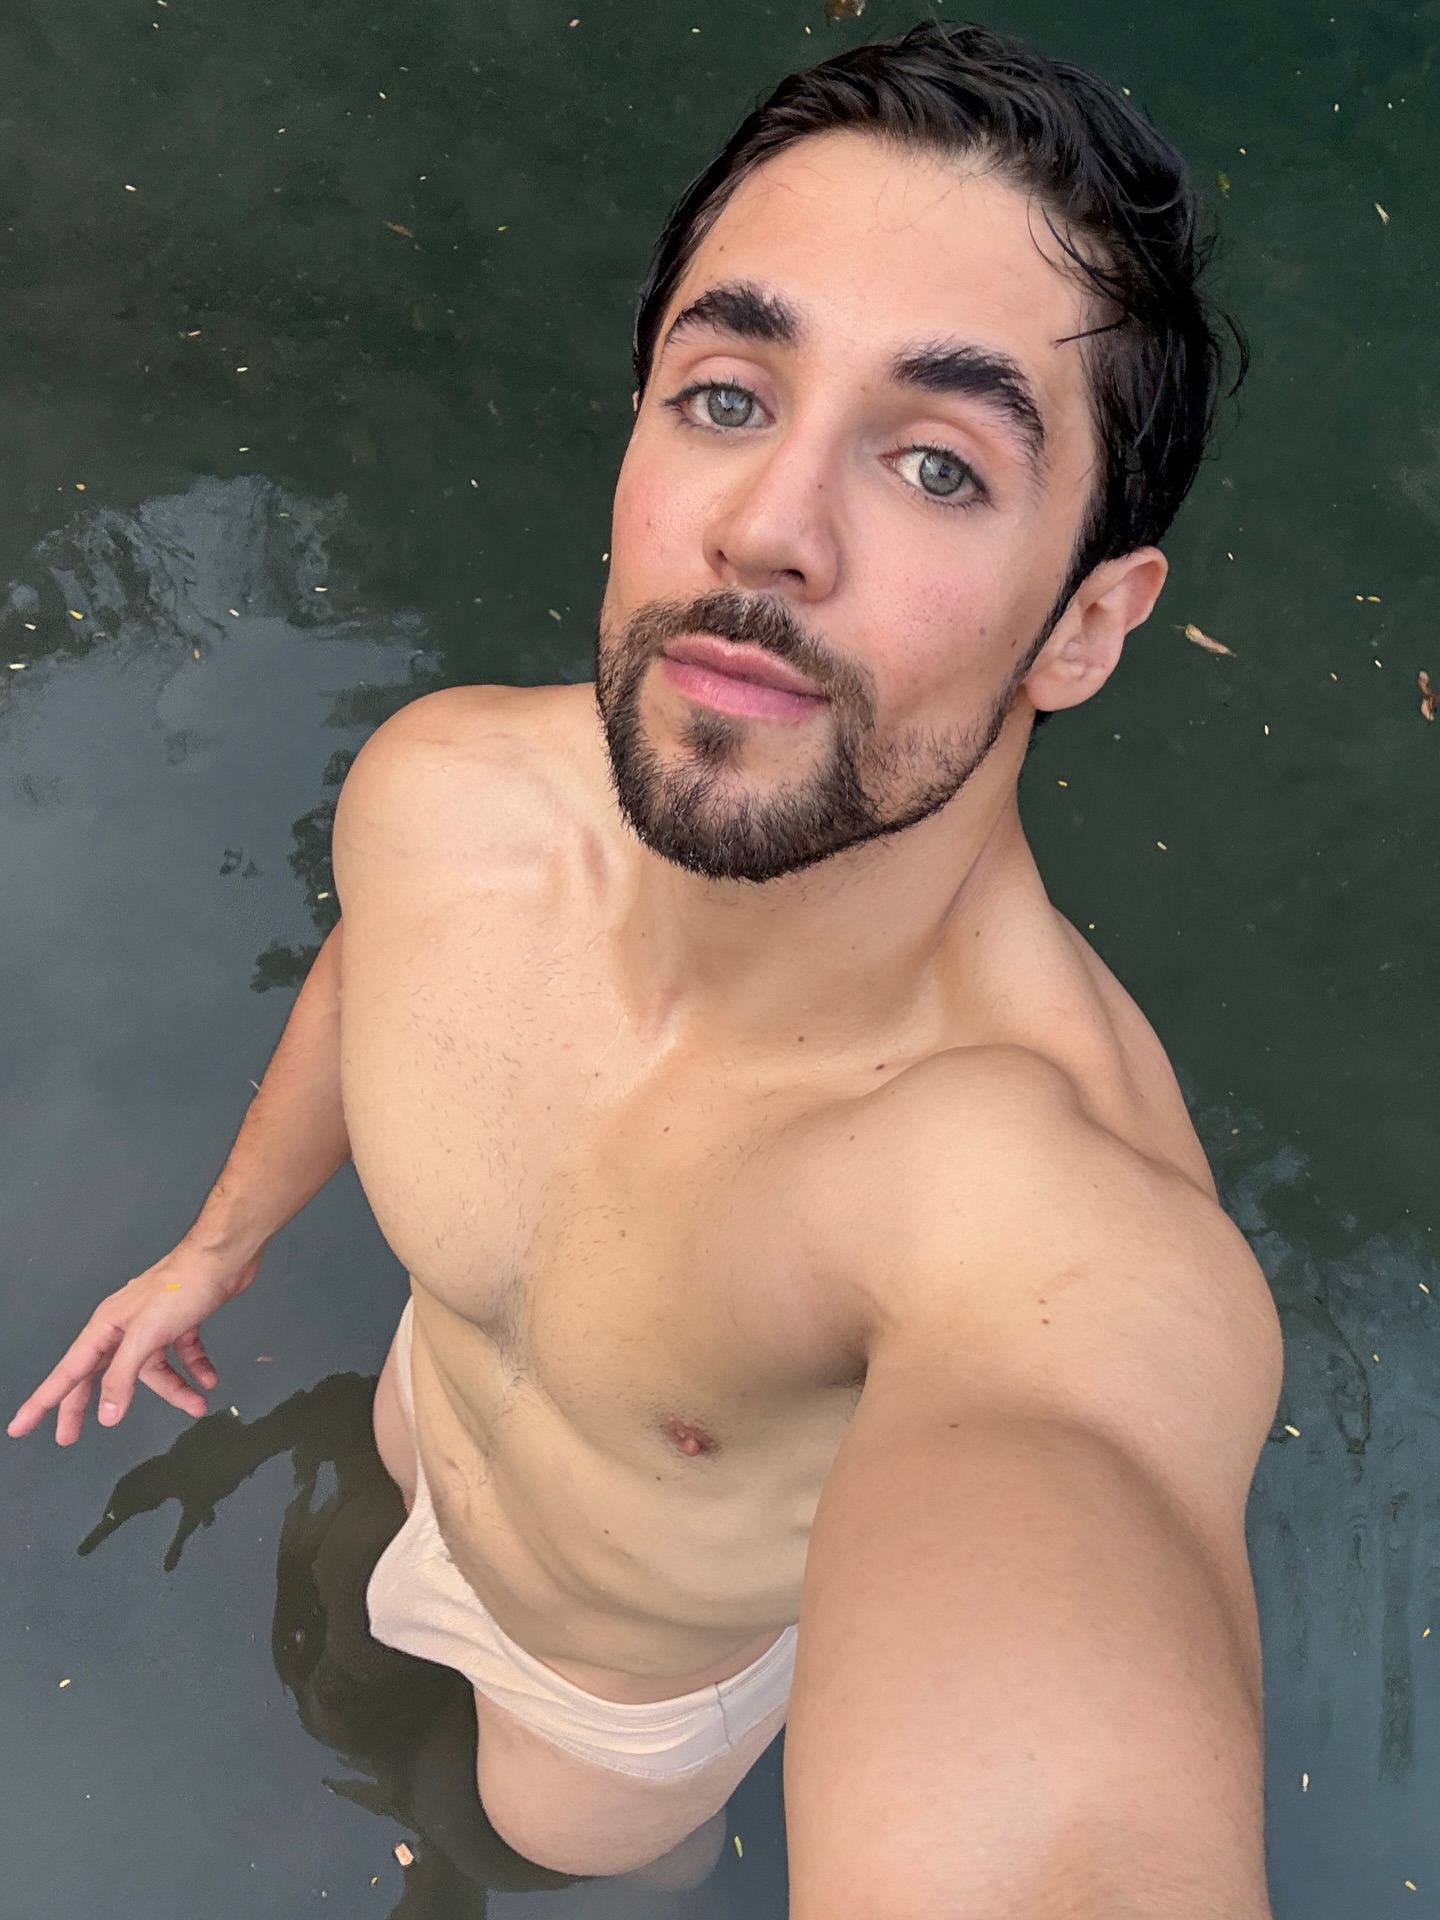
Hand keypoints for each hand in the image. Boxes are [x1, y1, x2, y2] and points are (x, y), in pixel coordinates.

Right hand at [7, 1241, 262, 1444]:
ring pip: (153, 1369)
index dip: (44, 1401)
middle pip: (100, 1375)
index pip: (68, 1373)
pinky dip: (195, 1367)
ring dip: (175, 1389)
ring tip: (196, 1405)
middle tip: (71, 1436)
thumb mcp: (146, 1337)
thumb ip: (123, 1376)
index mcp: (106, 1328)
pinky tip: (209, 1379)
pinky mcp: (180, 1321)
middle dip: (90, 1405)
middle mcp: (124, 1327)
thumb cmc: (182, 1285)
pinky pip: (182, 1353)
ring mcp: (153, 1324)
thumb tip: (107, 1413)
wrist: (223, 1257)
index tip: (21, 1425)